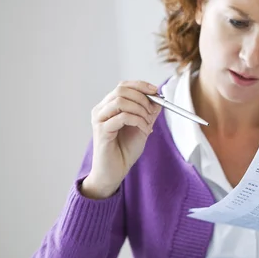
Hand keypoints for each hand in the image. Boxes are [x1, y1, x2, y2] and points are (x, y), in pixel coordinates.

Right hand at [81, 81, 161, 198]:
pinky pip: (122, 117)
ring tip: (147, 123)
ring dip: (140, 110)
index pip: (123, 86)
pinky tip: (144, 130)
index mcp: (109, 107)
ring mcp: (99, 119)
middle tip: (152, 111)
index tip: (155, 90)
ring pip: (121, 101)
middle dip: (142, 98)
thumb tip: (158, 99)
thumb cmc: (125, 151)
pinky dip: (138, 121)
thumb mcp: (142, 128)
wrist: (115, 171)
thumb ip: (148, 113)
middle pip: (121, 90)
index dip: (140, 85)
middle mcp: (101, 110)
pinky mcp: (101, 131)